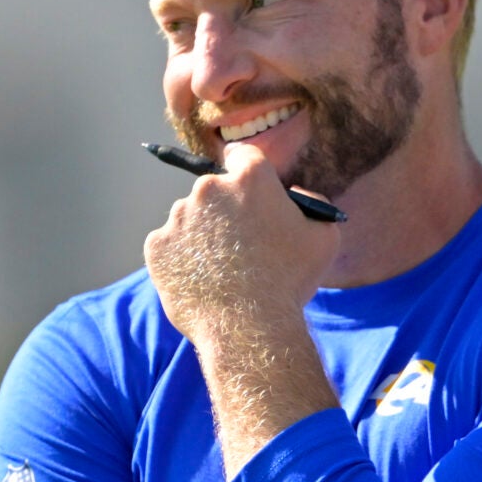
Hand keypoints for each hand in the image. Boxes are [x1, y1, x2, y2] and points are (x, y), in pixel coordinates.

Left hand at [143, 153, 341, 345]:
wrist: (249, 326)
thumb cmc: (290, 280)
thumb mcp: (324, 237)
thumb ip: (312, 203)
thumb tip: (292, 194)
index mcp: (250, 179)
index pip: (243, 155)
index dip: (249, 173)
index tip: (251, 192)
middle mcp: (208, 188)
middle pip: (215, 189)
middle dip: (226, 210)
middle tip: (243, 244)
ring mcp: (178, 216)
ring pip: (191, 218)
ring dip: (204, 235)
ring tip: (224, 270)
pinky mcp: (157, 244)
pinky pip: (171, 245)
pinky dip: (185, 258)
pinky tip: (205, 279)